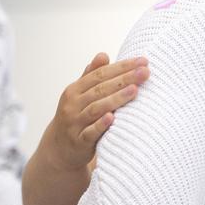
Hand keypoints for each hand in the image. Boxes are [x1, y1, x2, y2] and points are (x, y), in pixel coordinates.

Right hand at [44, 53, 148, 172]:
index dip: (121, 67)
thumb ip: (91, 76)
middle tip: (145, 72)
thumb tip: (103, 55)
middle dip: (124, 79)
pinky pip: (90, 133)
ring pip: (96, 108)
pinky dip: (101, 125)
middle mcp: (72, 104)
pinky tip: (113, 118)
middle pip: (100, 89)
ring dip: (116, 99)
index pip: (100, 74)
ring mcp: (74, 123)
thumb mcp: (79, 96)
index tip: (142, 61)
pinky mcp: (78, 142)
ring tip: (135, 90)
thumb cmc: (75, 117)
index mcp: (74, 90)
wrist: (58, 149)